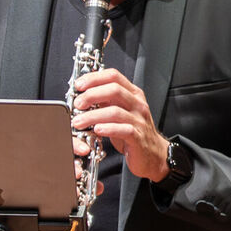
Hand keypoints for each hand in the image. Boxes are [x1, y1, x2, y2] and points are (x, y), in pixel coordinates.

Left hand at [73, 66, 171, 180]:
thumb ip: (106, 102)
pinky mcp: (138, 137)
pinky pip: (124, 130)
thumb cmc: (134, 132)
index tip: (79, 85)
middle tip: (77, 104)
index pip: (113, 76)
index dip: (94, 78)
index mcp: (133, 94)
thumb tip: (84, 95)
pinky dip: (108, 129)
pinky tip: (97, 130)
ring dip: (93, 116)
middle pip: (114, 90)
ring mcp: (139, 120)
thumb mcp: (120, 112)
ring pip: (115, 112)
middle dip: (91, 95)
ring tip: (78, 122)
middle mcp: (137, 104)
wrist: (153, 155)